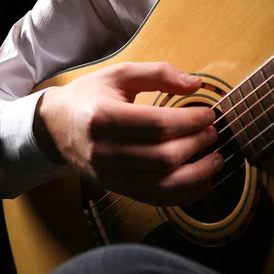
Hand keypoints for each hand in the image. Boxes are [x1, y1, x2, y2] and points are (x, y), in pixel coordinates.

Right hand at [34, 62, 222, 205]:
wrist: (56, 126)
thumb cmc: (90, 96)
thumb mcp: (119, 74)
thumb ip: (158, 73)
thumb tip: (195, 84)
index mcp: (103, 117)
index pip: (157, 124)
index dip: (190, 120)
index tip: (209, 113)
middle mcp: (104, 151)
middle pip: (163, 156)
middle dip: (196, 144)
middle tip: (212, 131)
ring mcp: (109, 175)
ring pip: (163, 184)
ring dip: (197, 173)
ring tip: (216, 158)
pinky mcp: (116, 189)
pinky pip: (156, 199)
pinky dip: (184, 193)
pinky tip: (202, 179)